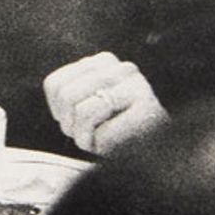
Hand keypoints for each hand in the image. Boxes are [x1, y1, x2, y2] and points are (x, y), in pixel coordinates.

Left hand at [42, 52, 168, 155]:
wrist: (160, 153)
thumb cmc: (117, 132)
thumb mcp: (87, 106)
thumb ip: (70, 96)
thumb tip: (60, 109)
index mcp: (103, 62)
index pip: (55, 85)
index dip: (59, 112)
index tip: (75, 122)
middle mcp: (122, 68)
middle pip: (67, 97)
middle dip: (71, 126)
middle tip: (88, 136)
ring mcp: (139, 87)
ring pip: (84, 112)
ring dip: (86, 138)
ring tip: (101, 141)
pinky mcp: (150, 111)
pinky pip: (104, 134)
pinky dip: (102, 147)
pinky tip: (118, 146)